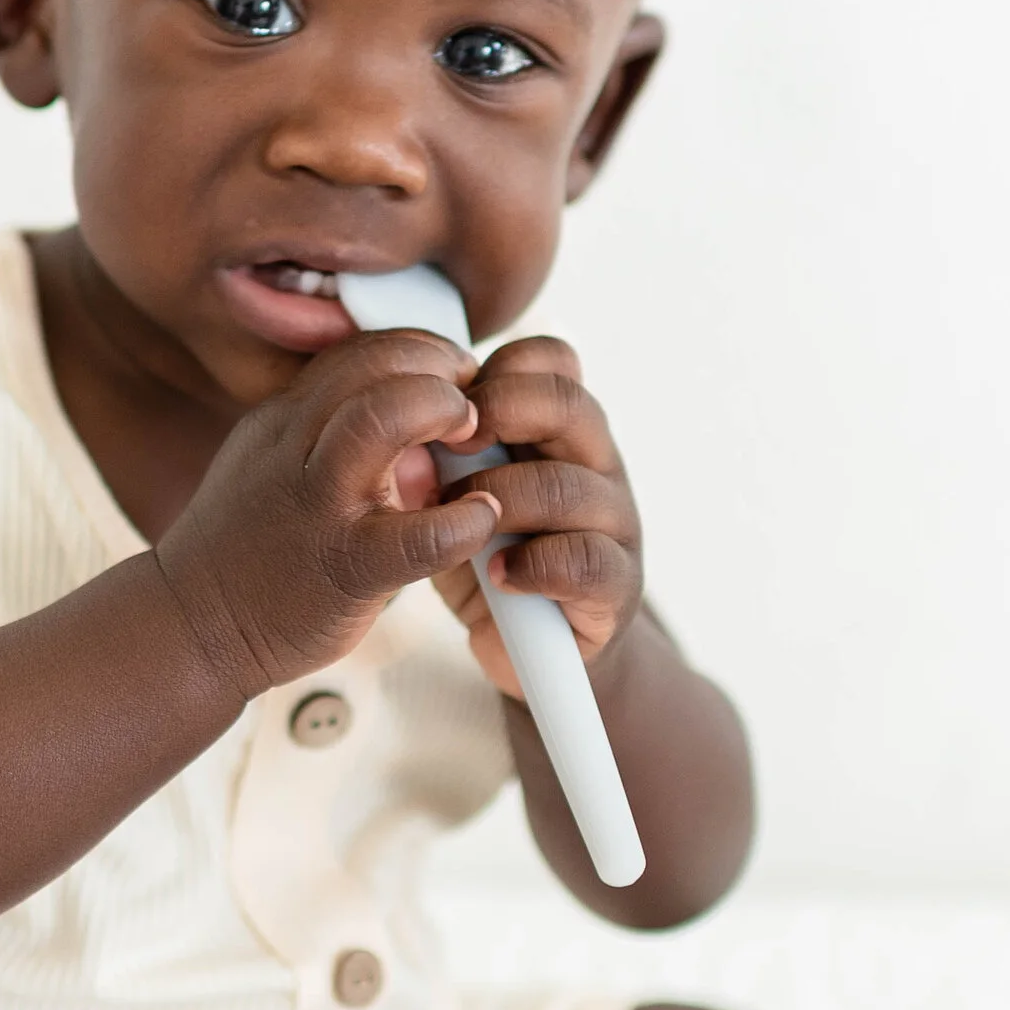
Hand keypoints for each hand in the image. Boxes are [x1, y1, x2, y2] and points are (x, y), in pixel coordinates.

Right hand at [155, 332, 502, 701]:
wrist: (189, 626)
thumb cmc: (244, 552)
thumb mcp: (270, 467)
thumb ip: (328, 436)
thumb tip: (409, 422)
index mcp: (281, 421)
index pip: (355, 349)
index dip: (414, 348)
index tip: (447, 373)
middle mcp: (294, 449)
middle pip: (372, 363)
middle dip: (436, 365)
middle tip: (470, 398)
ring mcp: (318, 505)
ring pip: (381, 418)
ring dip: (442, 411)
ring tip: (472, 436)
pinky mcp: (345, 568)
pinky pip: (418, 536)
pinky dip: (464, 521)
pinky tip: (481, 518)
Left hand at [428, 337, 643, 692]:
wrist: (534, 648)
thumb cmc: (492, 551)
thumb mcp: (463, 488)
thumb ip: (445, 447)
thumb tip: (393, 410)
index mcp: (560, 427)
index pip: (551, 361)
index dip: (498, 368)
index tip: (447, 401)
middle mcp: (596, 463)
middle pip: (568, 404)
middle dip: (499, 414)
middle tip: (450, 445)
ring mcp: (615, 523)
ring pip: (568, 487)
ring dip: (498, 501)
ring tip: (457, 526)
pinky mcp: (616, 586)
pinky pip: (582, 561)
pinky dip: (532, 566)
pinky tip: (498, 575)